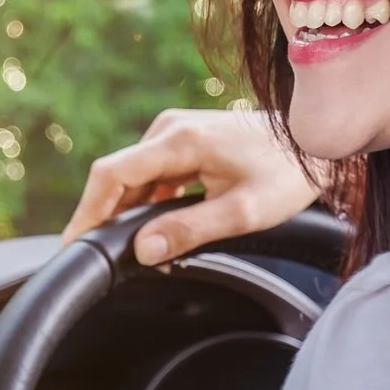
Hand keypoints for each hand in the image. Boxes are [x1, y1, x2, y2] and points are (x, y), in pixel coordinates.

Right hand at [61, 109, 324, 264]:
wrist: (316, 143)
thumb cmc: (288, 174)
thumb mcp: (243, 212)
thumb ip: (189, 230)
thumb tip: (143, 250)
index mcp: (179, 140)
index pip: (111, 175)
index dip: (86, 212)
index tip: (74, 245)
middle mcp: (169, 129)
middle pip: (117, 177)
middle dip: (104, 218)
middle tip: (99, 261)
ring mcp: (175, 131)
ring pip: (132, 178)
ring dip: (126, 212)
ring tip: (128, 250)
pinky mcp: (183, 140)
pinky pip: (150, 173)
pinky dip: (144, 201)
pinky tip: (152, 229)